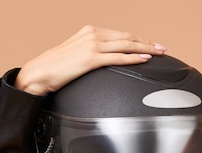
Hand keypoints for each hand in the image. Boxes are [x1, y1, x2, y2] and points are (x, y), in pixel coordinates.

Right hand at [15, 25, 166, 95]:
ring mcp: (92, 45)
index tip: (151, 44)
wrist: (39, 72)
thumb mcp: (77, 54)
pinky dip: (134, 58)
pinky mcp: (90, 58)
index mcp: (90, 32)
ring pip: (126, 45)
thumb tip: (106, 60)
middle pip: (127, 37)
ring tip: (158, 53)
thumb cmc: (56, 68)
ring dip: (146, 48)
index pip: (120, 34)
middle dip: (147, 42)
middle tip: (162, 48)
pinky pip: (118, 57)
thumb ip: (92, 54)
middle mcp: (92, 34)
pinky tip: (144, 59)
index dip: (138, 39)